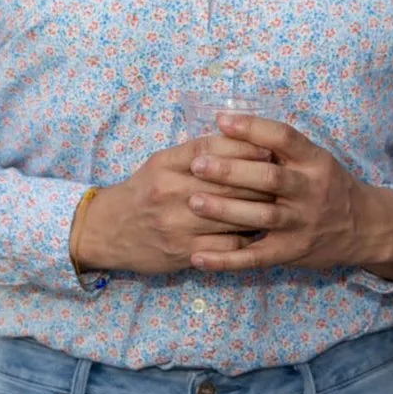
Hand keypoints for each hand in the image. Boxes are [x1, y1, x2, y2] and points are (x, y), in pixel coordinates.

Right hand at [72, 133, 275, 275]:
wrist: (107, 231)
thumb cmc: (143, 192)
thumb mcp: (161, 164)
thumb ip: (197, 152)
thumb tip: (245, 141)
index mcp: (166, 164)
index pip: (212, 148)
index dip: (245, 147)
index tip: (270, 149)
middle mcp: (170, 192)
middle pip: (228, 181)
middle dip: (261, 179)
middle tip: (285, 179)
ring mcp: (177, 224)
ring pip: (232, 214)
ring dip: (260, 210)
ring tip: (279, 206)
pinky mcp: (183, 252)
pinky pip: (227, 246)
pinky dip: (247, 239)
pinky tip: (258, 234)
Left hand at [182, 113, 392, 278]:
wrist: (366, 228)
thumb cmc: (329, 187)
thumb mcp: (316, 160)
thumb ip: (282, 148)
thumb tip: (230, 126)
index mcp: (314, 161)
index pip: (284, 138)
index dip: (253, 128)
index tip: (222, 121)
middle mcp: (310, 190)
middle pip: (269, 178)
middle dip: (231, 171)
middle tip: (197, 164)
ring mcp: (301, 224)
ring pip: (262, 216)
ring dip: (225, 210)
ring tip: (193, 202)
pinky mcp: (292, 252)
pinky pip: (256, 257)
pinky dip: (226, 260)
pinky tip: (198, 257)